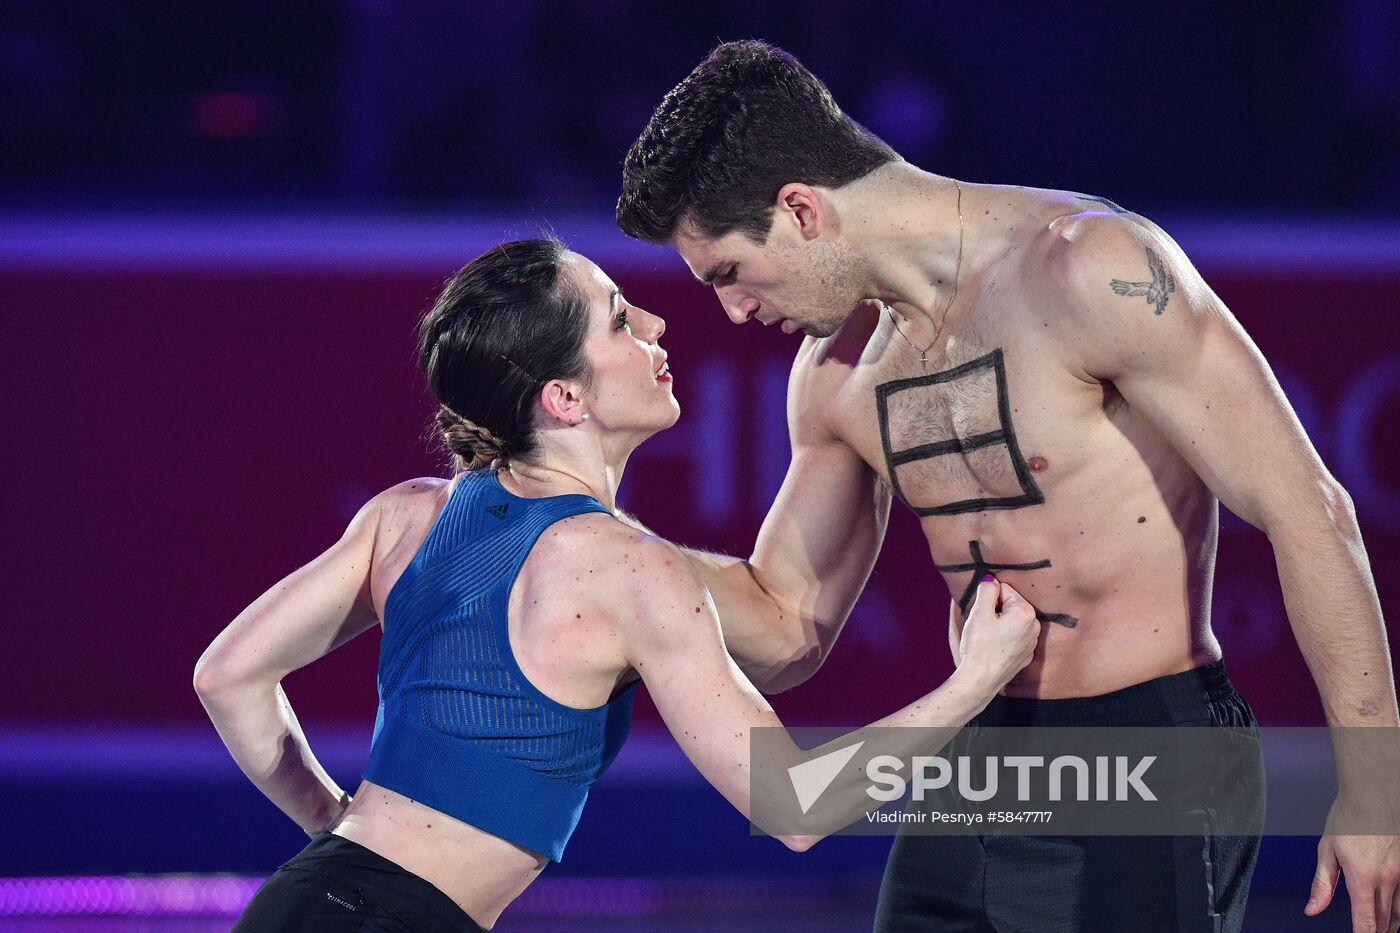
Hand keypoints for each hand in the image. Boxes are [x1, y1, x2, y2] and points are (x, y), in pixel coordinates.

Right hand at [955, 575, 1038, 693]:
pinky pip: (1014, 637)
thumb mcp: (979, 613)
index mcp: (1025, 613)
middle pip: (1010, 605)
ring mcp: (1032, 642)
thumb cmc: (979, 647)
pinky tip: (994, 647)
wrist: (980, 680)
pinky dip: (1004, 638)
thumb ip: (986, 591)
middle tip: (983, 625)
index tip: (982, 612)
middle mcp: (1034, 626)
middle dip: (995, 610)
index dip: (989, 598)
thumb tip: (990, 579)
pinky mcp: (1025, 655)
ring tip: (987, 637)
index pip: (1004, 589)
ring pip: (1012, 621)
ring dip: (999, 624)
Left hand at [1307, 797, 1399, 931]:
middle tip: (1364, 931)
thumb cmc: (1347, 819)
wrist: (1372, 796)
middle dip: (1374, 931)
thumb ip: (1322, 884)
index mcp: (1363, 876)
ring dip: (1390, 924)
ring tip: (1380, 927)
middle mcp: (1387, 878)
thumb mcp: (1326, 850)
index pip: (1366, 920)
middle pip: (1385, 920)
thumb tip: (1312, 910)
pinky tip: (1393, 911)